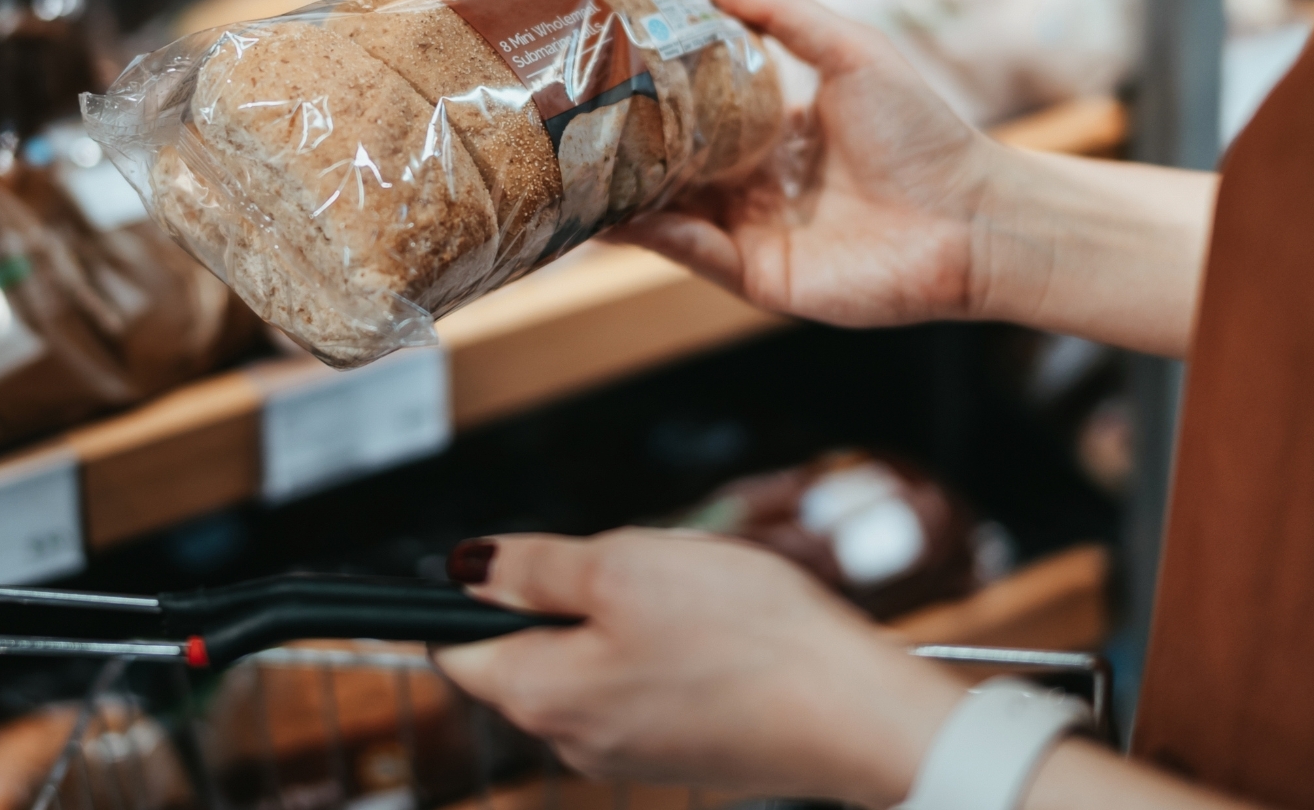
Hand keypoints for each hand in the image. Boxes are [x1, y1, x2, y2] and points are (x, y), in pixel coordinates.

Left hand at [432, 529, 964, 806]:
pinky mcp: (683, 749)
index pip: (457, 648)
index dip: (476, 593)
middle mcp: (573, 738)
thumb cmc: (744, 639)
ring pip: (595, 660)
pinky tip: (721, 630)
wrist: (856, 713)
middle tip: (636, 566)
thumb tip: (467, 568)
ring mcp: (630, 752)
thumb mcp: (620, 565)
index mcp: (539, 694)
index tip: (525, 561)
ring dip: (628, 617)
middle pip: (532, 648)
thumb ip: (533, 568)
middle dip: (571, 595)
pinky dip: (672, 647)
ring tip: (692, 598)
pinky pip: (648, 683)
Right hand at [619, 0, 1217, 356]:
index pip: (692, 109)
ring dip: (620, 190)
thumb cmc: (922, 131)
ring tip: (565, 164)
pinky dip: (651, 233)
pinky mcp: (755, 275)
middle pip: (668, 162)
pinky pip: (690, 251)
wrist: (972, 218)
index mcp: (772, 131)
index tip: (595, 58)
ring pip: (666, 209)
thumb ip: (775, 9)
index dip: (647, 89)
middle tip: (558, 114)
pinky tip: (613, 213)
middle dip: (617, 142)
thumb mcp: (847, 49)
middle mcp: (753, 182)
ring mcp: (750, 231)